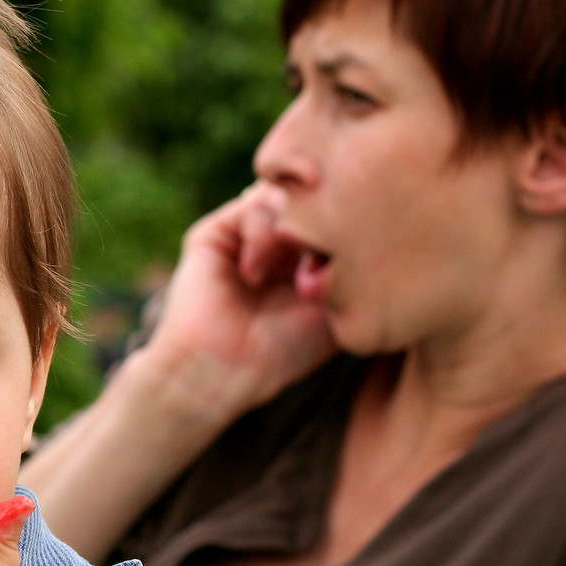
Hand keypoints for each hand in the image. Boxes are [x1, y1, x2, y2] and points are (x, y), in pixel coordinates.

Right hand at [140, 181, 334, 414]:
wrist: (225, 369)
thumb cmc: (285, 350)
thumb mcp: (335, 303)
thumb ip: (348, 257)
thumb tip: (352, 207)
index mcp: (304, 264)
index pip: (334, 218)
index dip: (347, 226)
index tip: (350, 259)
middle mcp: (275, 247)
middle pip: (310, 199)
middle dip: (321, 222)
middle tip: (318, 259)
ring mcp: (245, 238)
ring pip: (285, 196)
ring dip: (292, 230)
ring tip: (284, 273)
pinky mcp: (214, 233)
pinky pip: (252, 204)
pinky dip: (263, 234)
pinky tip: (255, 274)